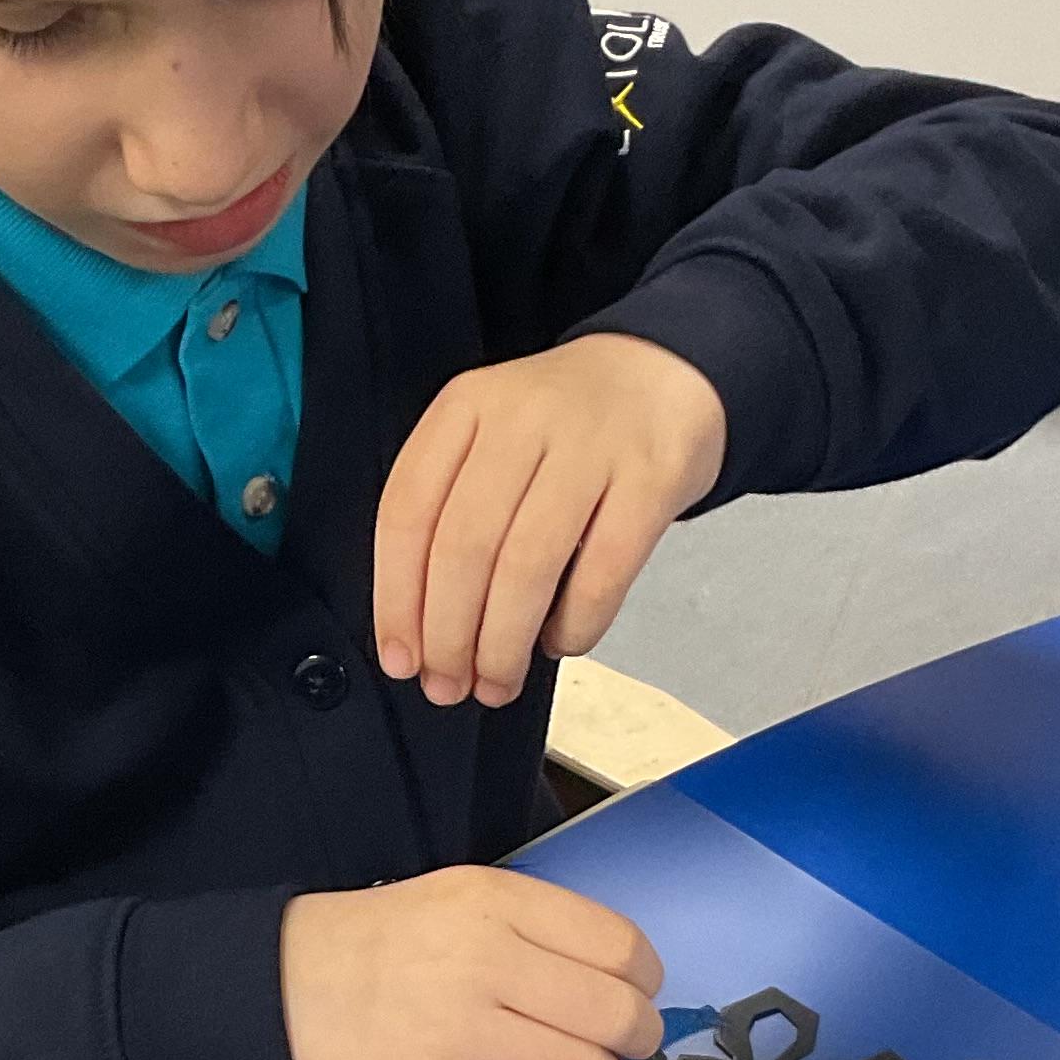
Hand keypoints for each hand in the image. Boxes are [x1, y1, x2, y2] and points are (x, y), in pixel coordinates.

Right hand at [279, 870, 665, 1059]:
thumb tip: (626, 987)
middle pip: (615, 1017)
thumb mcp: (461, 898)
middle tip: (618, 1053)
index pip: (620, 949)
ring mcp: (456, 1034)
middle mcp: (484, 962)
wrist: (278, 989)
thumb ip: (538, 929)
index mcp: (497, 903)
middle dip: (635, 1044)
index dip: (645, 985)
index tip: (631, 999)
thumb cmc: (383, 945)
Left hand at [372, 333, 725, 710]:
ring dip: (503, 644)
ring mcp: (591, 446)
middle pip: (463, 547)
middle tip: (449, 685)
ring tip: (497, 681)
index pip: (407, 511)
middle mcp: (522, 418)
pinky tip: (558, 643)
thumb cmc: (563, 429)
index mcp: (466, 407)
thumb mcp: (491, 437)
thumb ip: (451, 511)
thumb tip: (422, 632)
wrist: (663, 375)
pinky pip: (602, 574)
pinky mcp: (651, 478)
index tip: (401, 657)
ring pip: (526, 566)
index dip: (396, 598)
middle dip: (448, 636)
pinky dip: (574, 625)